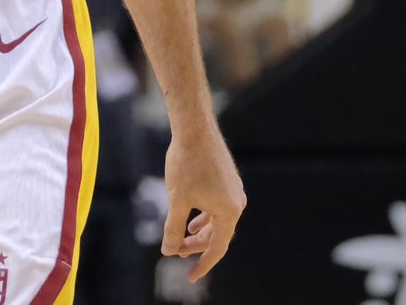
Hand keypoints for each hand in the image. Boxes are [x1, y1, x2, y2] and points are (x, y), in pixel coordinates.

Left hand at [160, 123, 245, 281]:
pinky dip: (204, 216)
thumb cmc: (186, 164)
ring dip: (200, 231)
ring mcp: (234, 190)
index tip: (190, 277)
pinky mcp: (227, 179)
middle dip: (196, 245)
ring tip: (183, 239)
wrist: (195, 128)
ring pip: (217, 220)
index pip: (217, 248)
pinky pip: (218, 206)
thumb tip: (168, 251)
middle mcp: (236, 202)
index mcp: (229, 211)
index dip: (203, 264)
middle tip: (175, 252)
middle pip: (217, 234)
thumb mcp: (177, 200)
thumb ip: (173, 229)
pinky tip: (192, 219)